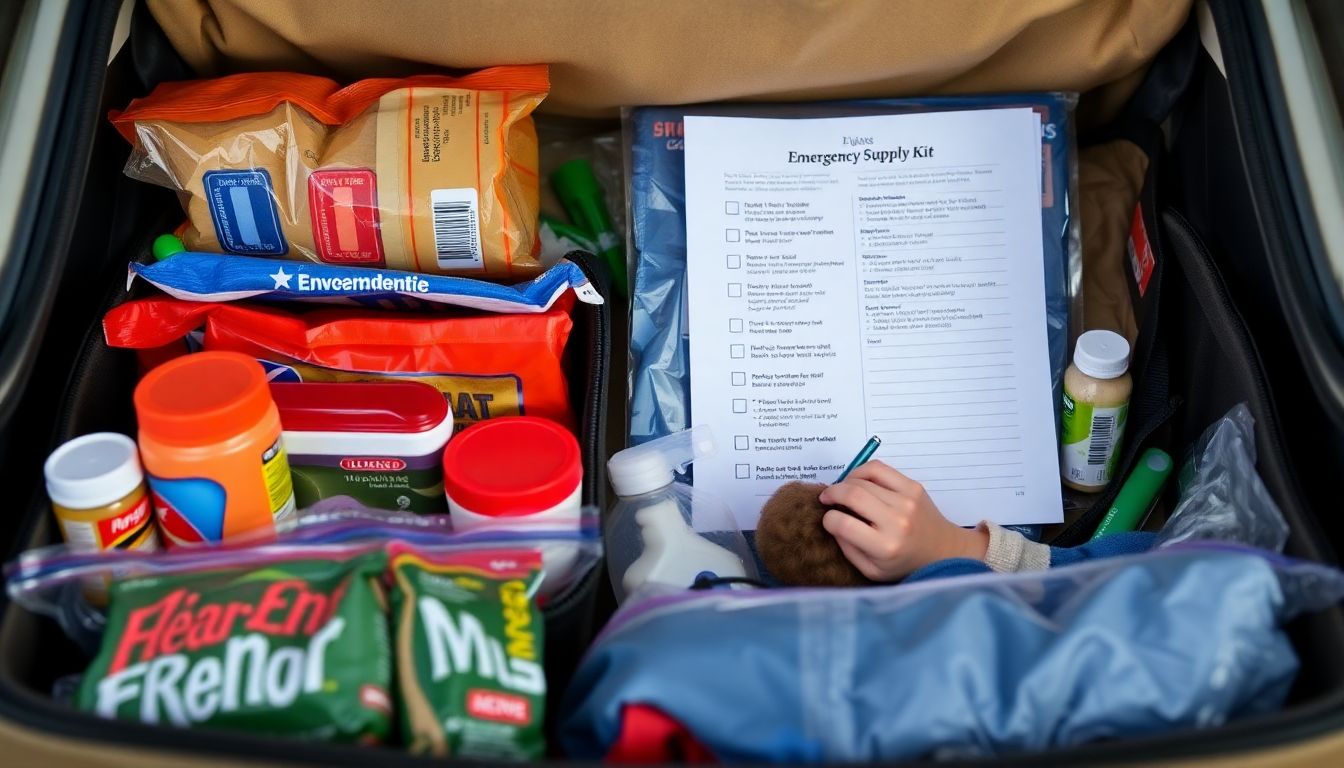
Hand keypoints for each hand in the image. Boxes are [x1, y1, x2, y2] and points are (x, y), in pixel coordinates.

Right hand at [819, 461, 988, 580]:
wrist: (943, 550)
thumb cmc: (904, 563)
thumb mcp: (872, 570)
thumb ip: (848, 549)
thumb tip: (832, 521)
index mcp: (885, 546)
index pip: (842, 524)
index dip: (828, 519)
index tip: (829, 520)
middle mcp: (896, 521)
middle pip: (851, 495)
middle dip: (831, 494)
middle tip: (826, 498)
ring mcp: (906, 501)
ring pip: (862, 478)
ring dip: (844, 482)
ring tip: (842, 490)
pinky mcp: (913, 486)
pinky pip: (878, 468)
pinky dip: (861, 471)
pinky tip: (858, 481)